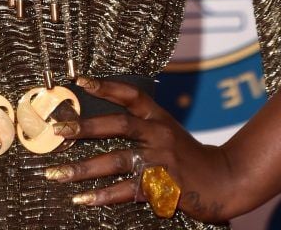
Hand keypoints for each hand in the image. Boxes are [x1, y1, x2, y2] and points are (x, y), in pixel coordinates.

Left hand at [45, 78, 241, 223]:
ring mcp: (160, 160)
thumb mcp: (168, 132)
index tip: (80, 80)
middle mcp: (158, 134)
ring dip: (83, 168)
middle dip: (84, 127)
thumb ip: (142, 126)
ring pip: (115, 160)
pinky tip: (82, 199)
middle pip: (117, 125)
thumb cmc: (189, 156)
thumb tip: (101, 124)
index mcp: (158, 117)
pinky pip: (126, 190)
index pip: (131, 94)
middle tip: (57, 130)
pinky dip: (102, 195)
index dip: (106, 86)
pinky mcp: (162, 186)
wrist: (224, 181)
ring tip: (56, 174)